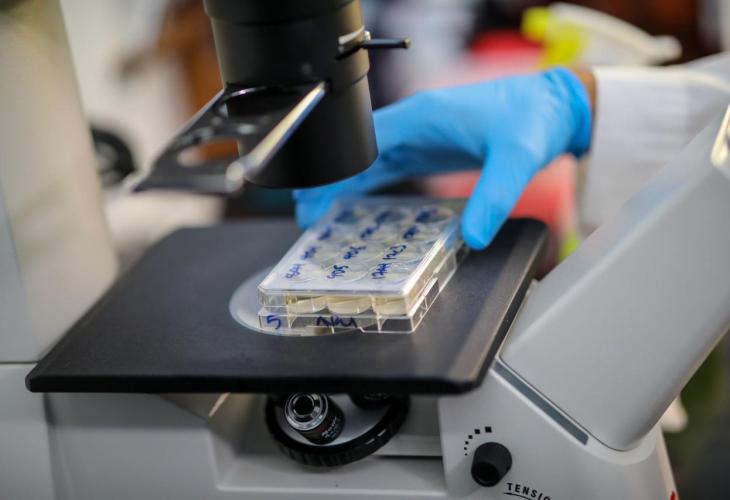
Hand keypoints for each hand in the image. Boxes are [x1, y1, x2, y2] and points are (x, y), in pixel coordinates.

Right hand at [294, 67, 592, 248]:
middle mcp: (413, 124)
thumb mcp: (516, 158)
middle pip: (358, 155)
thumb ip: (494, 196)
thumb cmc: (533, 119)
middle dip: (330, 183)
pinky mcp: (428, 148)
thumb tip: (473, 237)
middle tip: (306, 213)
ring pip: (368, 163)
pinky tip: (355, 208)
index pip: (364, 141)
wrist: (554, 108)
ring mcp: (419, 136)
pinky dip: (369, 187)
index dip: (336, 169)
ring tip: (318, 215)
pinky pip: (388, 169)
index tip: (313, 195)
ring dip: (344, 187)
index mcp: (421, 116)